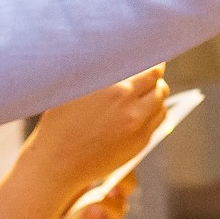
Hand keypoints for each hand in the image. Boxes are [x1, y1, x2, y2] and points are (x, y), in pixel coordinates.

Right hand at [23, 66, 167, 197]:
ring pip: (161, 105)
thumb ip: (104, 72)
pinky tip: (139, 112)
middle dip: (155, 81)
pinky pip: (157, 123)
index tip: (150, 62)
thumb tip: (120, 57)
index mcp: (117, 89)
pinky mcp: (139, 144)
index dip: (153, 65)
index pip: (152, 71)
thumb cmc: (61, 121)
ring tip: (142, 95)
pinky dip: (153, 114)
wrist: (58, 161)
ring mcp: (138, 128)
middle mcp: (132, 108)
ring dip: (156, 97)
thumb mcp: (77, 87)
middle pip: (161, 87)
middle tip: (148, 77)